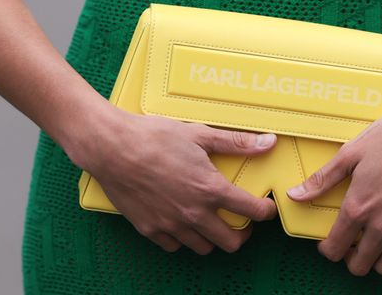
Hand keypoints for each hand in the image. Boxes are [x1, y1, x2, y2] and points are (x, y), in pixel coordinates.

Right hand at [80, 111, 279, 254]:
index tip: (266, 209)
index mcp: (210, 189)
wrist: (112, 147)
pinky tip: (181, 223)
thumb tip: (268, 142)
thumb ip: (236, 142)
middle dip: (242, 234)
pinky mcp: (150, 229)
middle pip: (231, 242)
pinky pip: (175, 245)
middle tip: (240, 221)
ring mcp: (171, 225)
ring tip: (210, 222)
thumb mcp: (199, 134)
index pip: (251, 211)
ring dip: (212, 237)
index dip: (265, 212)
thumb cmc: (154, 137)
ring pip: (203, 247)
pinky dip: (183, 238)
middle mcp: (194, 213)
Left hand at [284, 97, 381, 274]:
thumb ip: (323, 178)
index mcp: (359, 207)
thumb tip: (296, 194)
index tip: (327, 243)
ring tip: (372, 245)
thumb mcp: (352, 152)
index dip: (326, 249)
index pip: (334, 248)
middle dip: (348, 258)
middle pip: (359, 265)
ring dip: (375, 261)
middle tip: (349, 244)